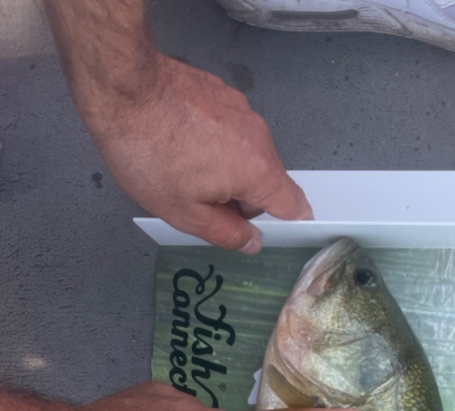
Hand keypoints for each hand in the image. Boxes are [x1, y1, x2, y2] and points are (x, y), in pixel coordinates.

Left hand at [80, 55, 311, 248]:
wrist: (123, 86)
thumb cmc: (149, 151)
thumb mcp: (185, 213)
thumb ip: (226, 233)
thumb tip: (251, 242)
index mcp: (258, 171)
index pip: (294, 206)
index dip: (286, 224)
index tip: (268, 231)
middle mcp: (259, 137)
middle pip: (267, 180)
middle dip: (242, 198)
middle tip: (202, 203)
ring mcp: (242, 110)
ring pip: (247, 154)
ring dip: (226, 169)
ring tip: (184, 168)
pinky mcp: (222, 93)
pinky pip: (229, 129)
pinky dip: (214, 142)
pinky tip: (181, 141)